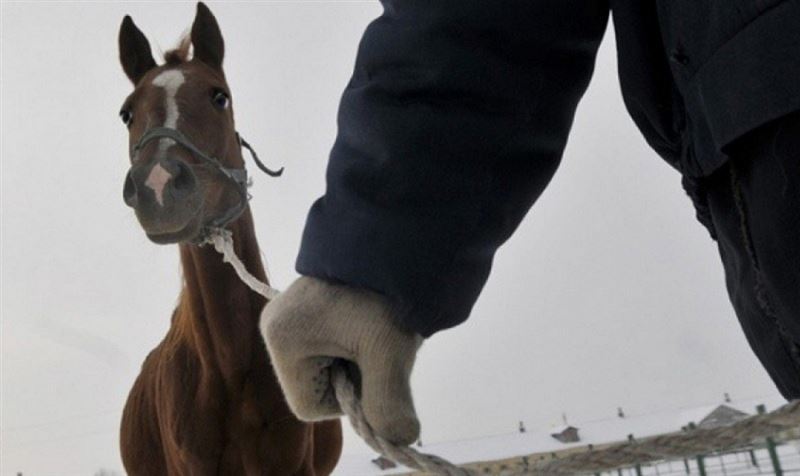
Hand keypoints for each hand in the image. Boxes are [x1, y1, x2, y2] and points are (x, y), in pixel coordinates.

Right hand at [260, 276, 422, 444]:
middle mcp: (275, 328)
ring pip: (326, 367)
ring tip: (377, 327)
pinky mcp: (304, 308)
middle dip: (355, 377)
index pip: (311, 407)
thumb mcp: (389, 349)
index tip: (374, 365)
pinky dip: (355, 343)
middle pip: (317, 387)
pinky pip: (328, 345)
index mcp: (282, 340)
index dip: (349, 400)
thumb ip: (390, 401)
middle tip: (379, 343)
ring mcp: (287, 316)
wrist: (392, 235)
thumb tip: (403, 439)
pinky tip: (370, 320)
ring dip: (358, 359)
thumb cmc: (384, 290)